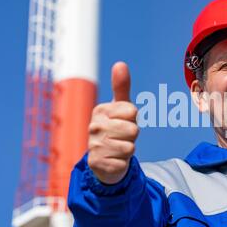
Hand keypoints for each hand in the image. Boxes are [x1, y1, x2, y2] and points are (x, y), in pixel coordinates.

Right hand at [87, 62, 138, 184]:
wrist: (104, 159)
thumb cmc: (115, 129)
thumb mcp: (120, 107)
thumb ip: (121, 87)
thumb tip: (120, 64)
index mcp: (100, 110)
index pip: (132, 111)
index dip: (133, 119)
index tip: (124, 121)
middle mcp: (94, 127)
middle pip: (133, 130)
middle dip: (132, 136)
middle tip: (122, 137)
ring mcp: (93, 145)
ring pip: (130, 147)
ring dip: (128, 150)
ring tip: (118, 148)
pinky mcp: (97, 163)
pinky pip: (123, 162)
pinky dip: (122, 163)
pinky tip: (113, 160)